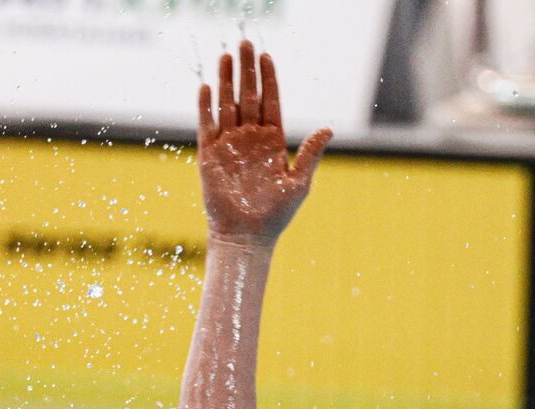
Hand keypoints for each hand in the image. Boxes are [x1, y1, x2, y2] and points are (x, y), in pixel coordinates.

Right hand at [198, 41, 331, 245]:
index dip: (269, 79)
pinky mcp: (210, 157)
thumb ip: (310, 154)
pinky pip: (207, 127)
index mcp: (272, 143)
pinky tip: (206, 88)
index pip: (271, 102)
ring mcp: (229, 146)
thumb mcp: (298, 182)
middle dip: (246, 71)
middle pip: (248, 97)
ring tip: (224, 56)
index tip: (266, 56)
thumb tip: (329, 128)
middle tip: (244, 44)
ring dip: (225, 81)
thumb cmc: (275, 215)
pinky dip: (205, 108)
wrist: (247, 237)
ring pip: (227, 106)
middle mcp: (250, 140)